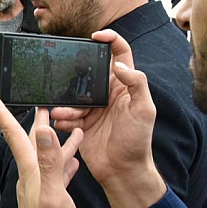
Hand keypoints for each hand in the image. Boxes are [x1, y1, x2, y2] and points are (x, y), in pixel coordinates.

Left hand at [0, 93, 82, 207]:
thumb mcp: (53, 195)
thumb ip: (50, 162)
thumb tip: (43, 130)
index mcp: (29, 171)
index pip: (12, 134)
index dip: (1, 112)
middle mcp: (31, 176)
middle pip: (28, 140)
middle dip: (31, 119)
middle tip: (36, 101)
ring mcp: (41, 187)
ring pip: (45, 155)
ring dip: (53, 139)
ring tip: (64, 123)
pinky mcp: (51, 198)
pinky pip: (57, 172)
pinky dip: (65, 161)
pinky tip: (74, 160)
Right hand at [50, 30, 165, 207]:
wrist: (122, 171)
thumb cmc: (138, 142)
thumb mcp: (144, 111)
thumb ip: (137, 84)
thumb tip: (121, 65)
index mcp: (124, 86)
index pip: (119, 54)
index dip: (110, 40)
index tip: (96, 36)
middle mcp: (107, 94)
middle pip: (87, 73)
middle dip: (74, 77)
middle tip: (67, 80)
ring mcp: (93, 108)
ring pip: (72, 96)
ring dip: (65, 104)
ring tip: (62, 114)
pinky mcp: (81, 122)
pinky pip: (66, 114)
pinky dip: (62, 119)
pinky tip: (63, 125)